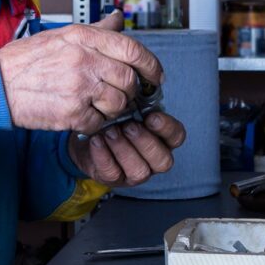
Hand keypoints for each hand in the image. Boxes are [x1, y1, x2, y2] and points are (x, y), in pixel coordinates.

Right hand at [0, 11, 162, 131]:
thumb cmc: (25, 61)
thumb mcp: (62, 35)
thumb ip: (96, 30)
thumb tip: (118, 20)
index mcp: (83, 37)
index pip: (132, 49)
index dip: (150, 65)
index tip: (153, 76)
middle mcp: (84, 59)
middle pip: (129, 80)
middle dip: (130, 92)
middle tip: (120, 95)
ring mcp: (79, 87)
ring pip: (118, 103)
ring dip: (112, 109)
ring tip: (94, 105)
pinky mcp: (71, 113)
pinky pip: (99, 123)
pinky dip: (93, 124)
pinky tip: (79, 115)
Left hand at [67, 110, 186, 186]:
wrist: (87, 136)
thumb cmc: (114, 120)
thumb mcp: (128, 107)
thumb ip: (139, 101)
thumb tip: (142, 84)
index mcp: (162, 139)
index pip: (177, 137)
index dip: (167, 128)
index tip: (151, 117)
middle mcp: (153, 159)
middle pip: (163, 160)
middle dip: (144, 142)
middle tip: (128, 125)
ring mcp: (135, 173)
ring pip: (139, 171)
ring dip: (123, 149)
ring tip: (109, 132)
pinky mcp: (114, 179)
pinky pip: (113, 173)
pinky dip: (103, 156)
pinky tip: (97, 141)